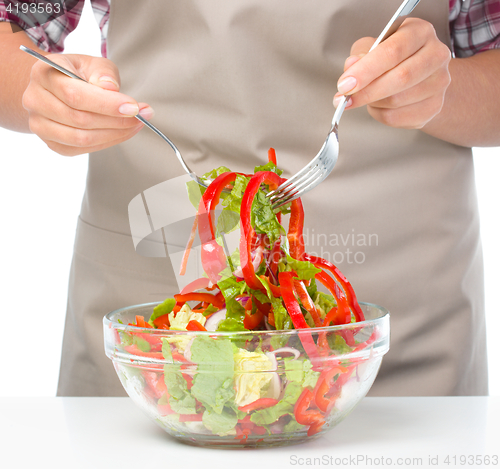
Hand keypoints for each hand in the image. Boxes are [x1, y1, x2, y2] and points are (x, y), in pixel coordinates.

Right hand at [22, 54, 152, 155]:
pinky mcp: (52, 143)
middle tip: (142, 116)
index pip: (75, 95)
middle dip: (117, 120)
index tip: (134, 107)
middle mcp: (35, 100)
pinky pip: (82, 149)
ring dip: (115, 134)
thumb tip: (110, 89)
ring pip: (81, 138)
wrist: (55, 88)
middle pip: (80, 119)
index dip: (107, 104)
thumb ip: (104, 73)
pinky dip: (107, 142)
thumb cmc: (77, 74)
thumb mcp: (93, 64)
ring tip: (136, 124)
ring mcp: (40, 125)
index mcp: (43, 74)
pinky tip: (122, 132)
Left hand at [333, 18, 450, 129]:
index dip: (366, 71)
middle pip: (400, 78)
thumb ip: (360, 54)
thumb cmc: (393, 58)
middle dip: (366, 92)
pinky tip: (377, 106)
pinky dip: (379, 114)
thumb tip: (351, 66)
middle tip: (345, 99)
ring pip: (397, 101)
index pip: (393, 51)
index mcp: (420, 32)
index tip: (345, 84)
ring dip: (373, 103)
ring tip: (365, 97)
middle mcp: (436, 55)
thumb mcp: (373, 46)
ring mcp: (439, 83)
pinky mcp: (434, 107)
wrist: (419, 76)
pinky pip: (398, 118)